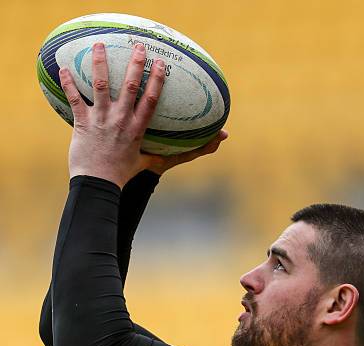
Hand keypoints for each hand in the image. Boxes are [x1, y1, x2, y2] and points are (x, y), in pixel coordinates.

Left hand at [59, 42, 227, 187]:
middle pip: (129, 86)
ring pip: (101, 85)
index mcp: (137, 129)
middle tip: (138, 46)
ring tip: (100, 45)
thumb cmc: (123, 174)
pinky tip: (65, 68)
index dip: (156, 80)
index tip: (160, 63)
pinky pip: (75, 98)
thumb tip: (201, 155)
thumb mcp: (149, 162)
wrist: (98, 184)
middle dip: (135, 64)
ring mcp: (101, 120)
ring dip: (101, 62)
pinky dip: (69, 82)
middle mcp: (121, 120)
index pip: (150, 100)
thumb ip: (173, 154)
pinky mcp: (83, 122)